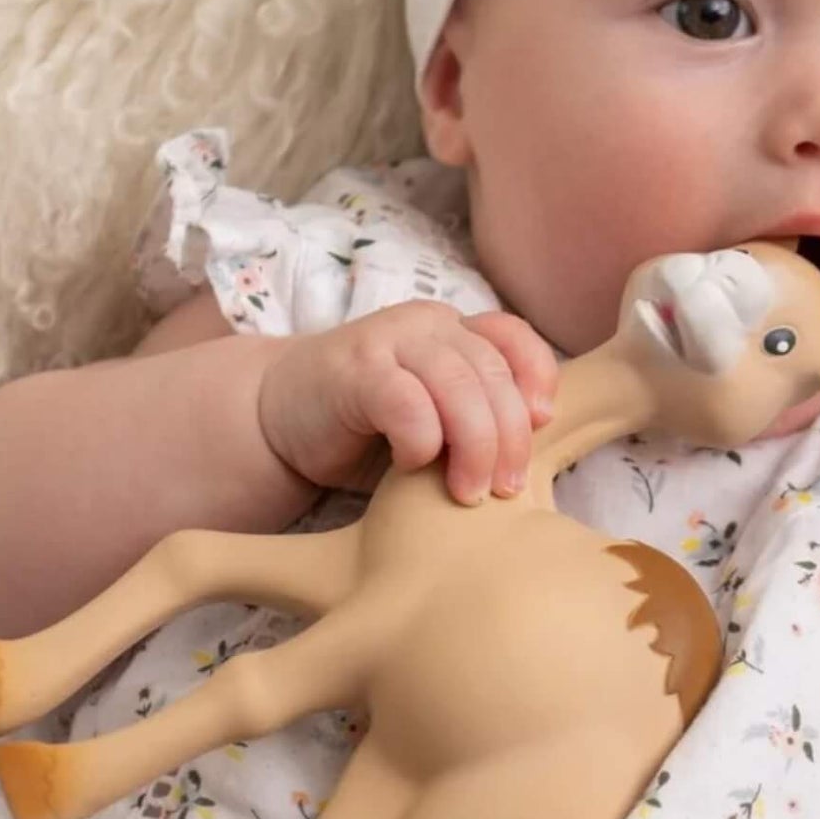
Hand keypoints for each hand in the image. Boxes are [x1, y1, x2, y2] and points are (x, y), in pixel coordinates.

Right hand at [256, 303, 560, 505]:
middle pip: (493, 373)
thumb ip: (480, 421)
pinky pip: (408, 404)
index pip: (515, 338)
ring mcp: (388, 341)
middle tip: (506, 488)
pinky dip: (420, 442)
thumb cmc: (368, 430)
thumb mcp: (438, 422)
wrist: (277, 421)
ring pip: (458, 387)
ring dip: (474, 447)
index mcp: (455, 331)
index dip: (538, 378)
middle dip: (509, 438)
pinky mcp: (353, 371)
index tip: (542, 425)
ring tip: (468, 492)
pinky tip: (411, 466)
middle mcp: (426, 325)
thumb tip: (534, 456)